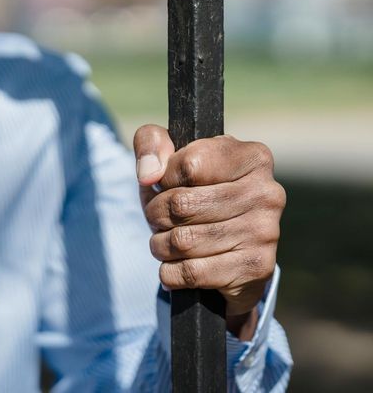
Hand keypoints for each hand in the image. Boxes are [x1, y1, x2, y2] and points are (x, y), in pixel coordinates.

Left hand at [133, 125, 284, 324]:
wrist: (228, 247)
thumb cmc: (193, 190)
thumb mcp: (170, 156)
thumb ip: (151, 143)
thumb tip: (149, 174)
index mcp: (251, 156)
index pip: (188, 164)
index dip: (164, 178)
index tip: (165, 185)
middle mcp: (267, 192)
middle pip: (181, 204)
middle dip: (156, 214)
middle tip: (159, 218)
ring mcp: (265, 232)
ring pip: (182, 241)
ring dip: (160, 245)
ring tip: (166, 241)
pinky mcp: (256, 267)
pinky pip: (191, 272)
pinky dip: (170, 272)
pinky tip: (177, 265)